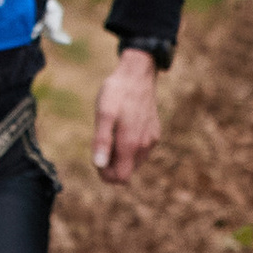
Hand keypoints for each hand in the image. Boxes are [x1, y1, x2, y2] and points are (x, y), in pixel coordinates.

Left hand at [92, 47, 161, 185]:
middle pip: (126, 171)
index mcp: (130, 143)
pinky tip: (123, 127)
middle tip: (101, 142)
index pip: (121, 178)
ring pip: (133, 162)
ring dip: (120, 155)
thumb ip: (102, 140)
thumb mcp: (103, 113)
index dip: (106, 175)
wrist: (138, 74)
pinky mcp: (154, 134)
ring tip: (112, 132)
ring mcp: (151, 140)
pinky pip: (140, 150)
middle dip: (111, 164)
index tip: (97, 158)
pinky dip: (129, 146)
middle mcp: (144, 146)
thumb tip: (99, 164)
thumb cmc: (117, 92)